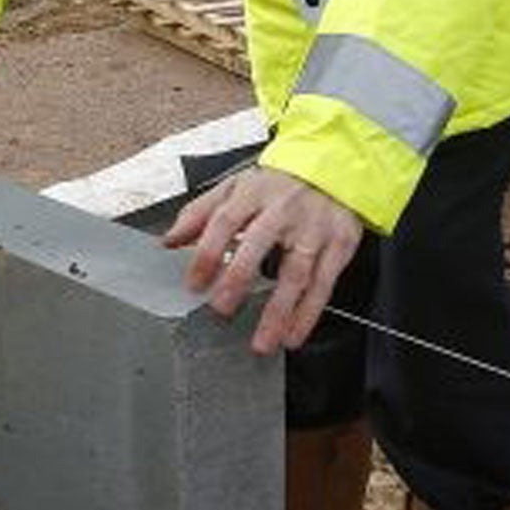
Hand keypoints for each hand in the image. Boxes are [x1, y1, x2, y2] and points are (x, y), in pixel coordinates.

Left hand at [163, 166, 362, 356]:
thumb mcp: (237, 187)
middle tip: (222, 309)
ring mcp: (314, 229)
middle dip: (239, 279)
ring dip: (279, 311)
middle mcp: (284, 209)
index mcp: (254, 192)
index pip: (225, 220)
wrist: (334, 168)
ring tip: (262, 341)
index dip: (208, 252)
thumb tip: (169, 240)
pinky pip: (324, 285)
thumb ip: (200, 213)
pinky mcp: (339, 245)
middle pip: (260, 244)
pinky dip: (308, 314)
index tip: (194, 284)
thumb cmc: (279, 184)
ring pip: (297, 272)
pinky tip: (293, 333)